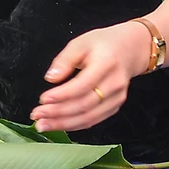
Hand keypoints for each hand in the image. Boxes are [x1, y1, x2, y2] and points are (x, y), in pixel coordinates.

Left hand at [32, 21, 149, 132]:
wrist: (131, 49)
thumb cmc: (103, 44)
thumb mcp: (81, 43)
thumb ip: (65, 60)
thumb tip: (50, 78)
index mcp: (106, 64)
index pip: (82, 85)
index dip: (62, 95)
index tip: (43, 99)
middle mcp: (114, 83)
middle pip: (84, 105)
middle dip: (57, 113)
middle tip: (37, 115)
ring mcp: (116, 97)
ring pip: (88, 117)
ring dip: (63, 123)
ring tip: (43, 124)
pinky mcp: (115, 106)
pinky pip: (93, 120)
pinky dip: (74, 125)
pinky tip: (59, 124)